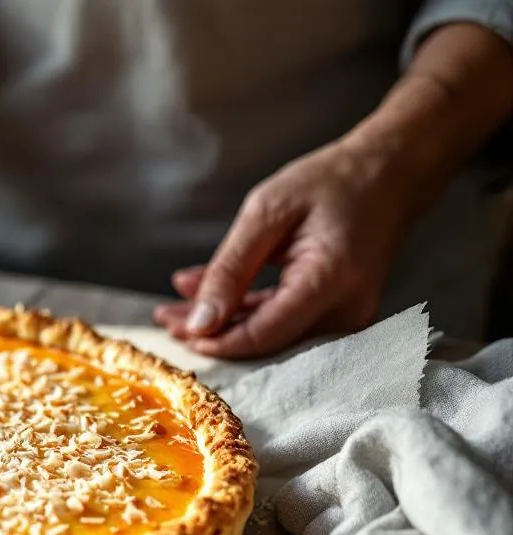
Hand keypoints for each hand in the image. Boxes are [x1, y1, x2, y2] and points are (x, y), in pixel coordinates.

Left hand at [154, 140, 418, 358]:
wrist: (390, 173)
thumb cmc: (331, 182)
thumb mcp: (267, 212)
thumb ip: (230, 269)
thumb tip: (199, 323)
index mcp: (329, 282)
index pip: (262, 335)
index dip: (216, 341)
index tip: (177, 330)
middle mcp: (346, 310)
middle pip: (264, 341)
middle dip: (211, 333)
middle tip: (164, 317)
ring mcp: (347, 316)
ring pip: (271, 334)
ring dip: (222, 322)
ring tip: (175, 309)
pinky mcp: (339, 312)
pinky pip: (285, 321)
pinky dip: (245, 310)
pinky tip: (206, 296)